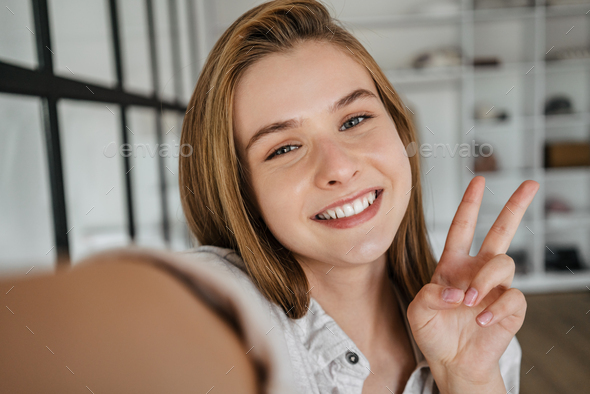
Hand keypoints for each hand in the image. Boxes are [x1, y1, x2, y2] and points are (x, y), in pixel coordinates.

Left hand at [406, 176, 538, 392]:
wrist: (452, 362)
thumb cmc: (434, 332)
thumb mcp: (419, 310)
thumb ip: (431, 294)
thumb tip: (457, 291)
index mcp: (453, 265)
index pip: (462, 228)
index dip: (470, 204)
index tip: (479, 181)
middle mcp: (477, 271)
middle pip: (501, 231)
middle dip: (515, 206)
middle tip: (530, 184)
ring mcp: (496, 288)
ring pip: (504, 263)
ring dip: (485, 280)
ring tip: (469, 302)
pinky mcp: (510, 308)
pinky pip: (512, 297)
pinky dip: (495, 308)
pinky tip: (482, 321)